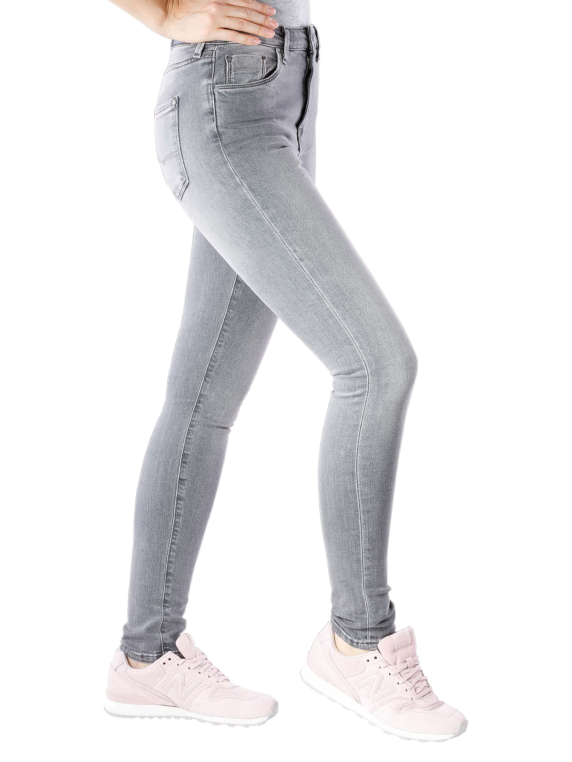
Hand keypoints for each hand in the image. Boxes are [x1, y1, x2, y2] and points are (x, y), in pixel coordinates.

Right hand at [160, 0, 278, 44]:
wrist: (168, 14)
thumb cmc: (184, 6)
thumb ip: (220, 1)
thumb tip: (235, 7)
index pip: (245, 1)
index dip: (260, 6)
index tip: (271, 11)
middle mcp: (220, 4)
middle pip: (247, 12)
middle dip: (264, 19)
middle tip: (275, 24)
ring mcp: (216, 18)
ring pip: (243, 24)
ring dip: (259, 29)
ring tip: (270, 33)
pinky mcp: (211, 31)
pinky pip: (233, 35)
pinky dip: (247, 38)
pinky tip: (257, 41)